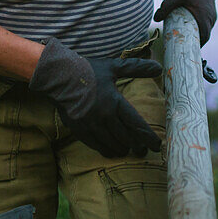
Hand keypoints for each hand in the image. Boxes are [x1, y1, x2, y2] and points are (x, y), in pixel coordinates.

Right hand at [29, 38, 162, 157]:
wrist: (59, 77)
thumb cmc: (88, 71)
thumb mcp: (113, 67)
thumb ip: (136, 68)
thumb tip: (159, 67)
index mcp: (115, 102)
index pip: (136, 125)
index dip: (148, 138)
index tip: (156, 146)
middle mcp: (105, 117)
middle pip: (127, 139)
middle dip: (137, 147)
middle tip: (142, 151)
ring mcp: (92, 126)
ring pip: (113, 145)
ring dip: (123, 149)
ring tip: (128, 150)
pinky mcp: (80, 131)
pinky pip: (98, 147)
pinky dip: (107, 150)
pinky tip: (112, 151)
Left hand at [153, 0, 217, 45]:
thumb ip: (166, 7)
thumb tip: (155, 19)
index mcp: (204, 17)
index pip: (204, 38)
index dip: (197, 46)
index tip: (187, 49)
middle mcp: (210, 18)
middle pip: (204, 35)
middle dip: (194, 40)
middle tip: (182, 44)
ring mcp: (212, 15)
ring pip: (205, 29)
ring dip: (197, 33)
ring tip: (184, 35)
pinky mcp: (211, 12)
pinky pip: (206, 23)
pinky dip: (199, 26)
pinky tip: (189, 25)